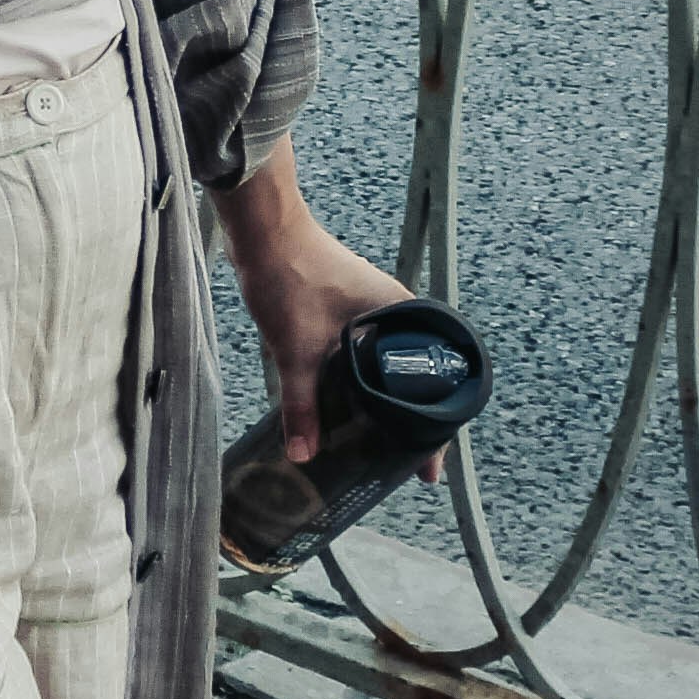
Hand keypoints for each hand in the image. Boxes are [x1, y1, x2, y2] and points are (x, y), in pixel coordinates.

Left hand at [220, 142, 422, 467]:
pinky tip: (346, 409)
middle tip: (401, 465)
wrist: (263, 230)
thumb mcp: (297, 351)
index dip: (433, 428)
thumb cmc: (291, 278)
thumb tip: (304, 455)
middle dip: (409, 423)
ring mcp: (372, 312)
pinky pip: (364, 357)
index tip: (428, 467)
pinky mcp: (347, 311)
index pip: (436, 382)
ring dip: (383, 404)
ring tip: (376, 446)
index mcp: (402, 317)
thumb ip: (302, 406)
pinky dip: (361, 384)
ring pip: (387, 369)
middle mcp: (396, 315)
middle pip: (413, 380)